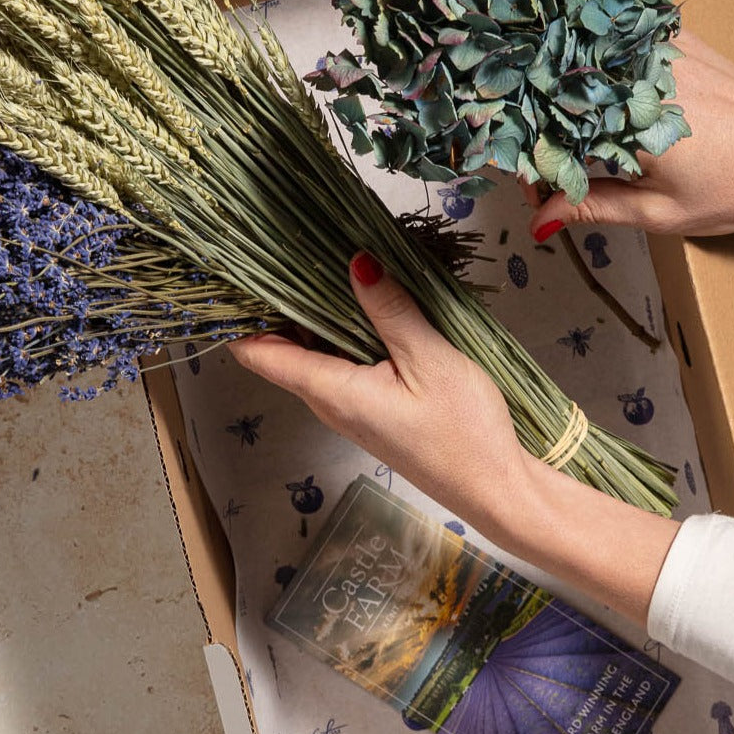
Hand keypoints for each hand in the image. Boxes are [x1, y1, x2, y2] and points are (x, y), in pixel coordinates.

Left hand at [228, 252, 529, 534]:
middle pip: (280, 348)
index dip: (239, 314)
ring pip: (312, 353)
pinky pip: (339, 362)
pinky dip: (340, 329)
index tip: (240, 270)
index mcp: (332, 390)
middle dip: (277, 301)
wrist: (494, 488)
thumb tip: (356, 262)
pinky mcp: (370, 407)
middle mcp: (328, 401)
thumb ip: (391, 311)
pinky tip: (361, 300)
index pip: (259, 353)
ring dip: (313, 313)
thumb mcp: (431, 361)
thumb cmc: (464, 432)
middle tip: (288, 245)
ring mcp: (348, 406)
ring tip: (322, 259)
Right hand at [523, 31, 733, 238]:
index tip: (536, 192)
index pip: (550, 136)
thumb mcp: (660, 212)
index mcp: (628, 123)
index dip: (532, 165)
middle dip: (541, 128)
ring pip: (582, 63)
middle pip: (557, 91)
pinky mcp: (670, 39)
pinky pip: (614, 46)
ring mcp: (652, 50)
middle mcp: (635, 76)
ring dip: (564, 94)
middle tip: (548, 166)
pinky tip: (594, 90)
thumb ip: (595, 207)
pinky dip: (595, 67)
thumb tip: (540, 219)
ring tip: (562, 128)